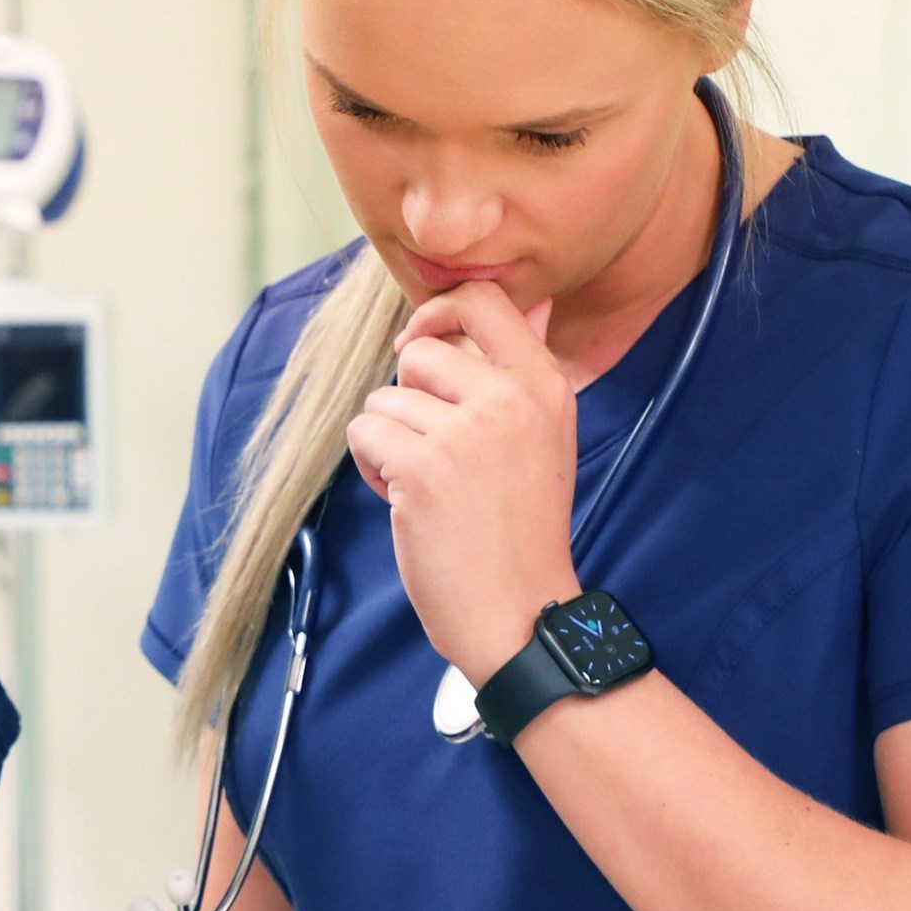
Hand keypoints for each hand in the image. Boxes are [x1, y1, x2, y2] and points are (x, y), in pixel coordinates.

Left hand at [344, 282, 582, 680]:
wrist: (520, 611)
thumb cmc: (522, 529)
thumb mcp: (545, 438)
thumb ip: (523, 373)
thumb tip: (533, 303)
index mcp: (546, 385)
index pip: (485, 299)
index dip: (438, 311)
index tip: (421, 342)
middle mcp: (511, 398)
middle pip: (418, 352)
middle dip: (407, 400)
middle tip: (434, 452)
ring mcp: (467, 432)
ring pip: (383, 400)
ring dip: (390, 443)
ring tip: (429, 488)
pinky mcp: (423, 467)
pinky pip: (364, 434)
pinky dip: (372, 469)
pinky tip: (408, 502)